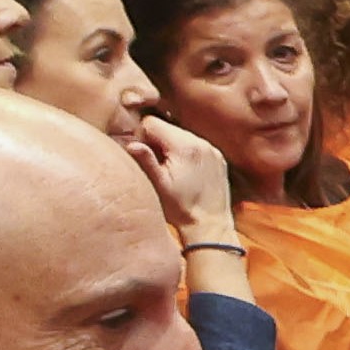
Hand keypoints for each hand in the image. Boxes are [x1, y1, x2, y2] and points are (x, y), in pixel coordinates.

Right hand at [139, 122, 238, 249]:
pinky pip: (195, 146)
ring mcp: (212, 150)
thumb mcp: (158, 185)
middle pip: (166, 127)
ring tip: (170, 170)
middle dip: (155, 141)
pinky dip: (185, 154)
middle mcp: (201, 143)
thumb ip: (145, 160)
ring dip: (170, 147)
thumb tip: (130, 143)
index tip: (144, 156)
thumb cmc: (181, 209)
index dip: (141, 136)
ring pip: (180, 135)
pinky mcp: (218, 159)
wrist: (211, 226)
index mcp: (185, 146)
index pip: (151, 122)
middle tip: (156, 165)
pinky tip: (184, 173)